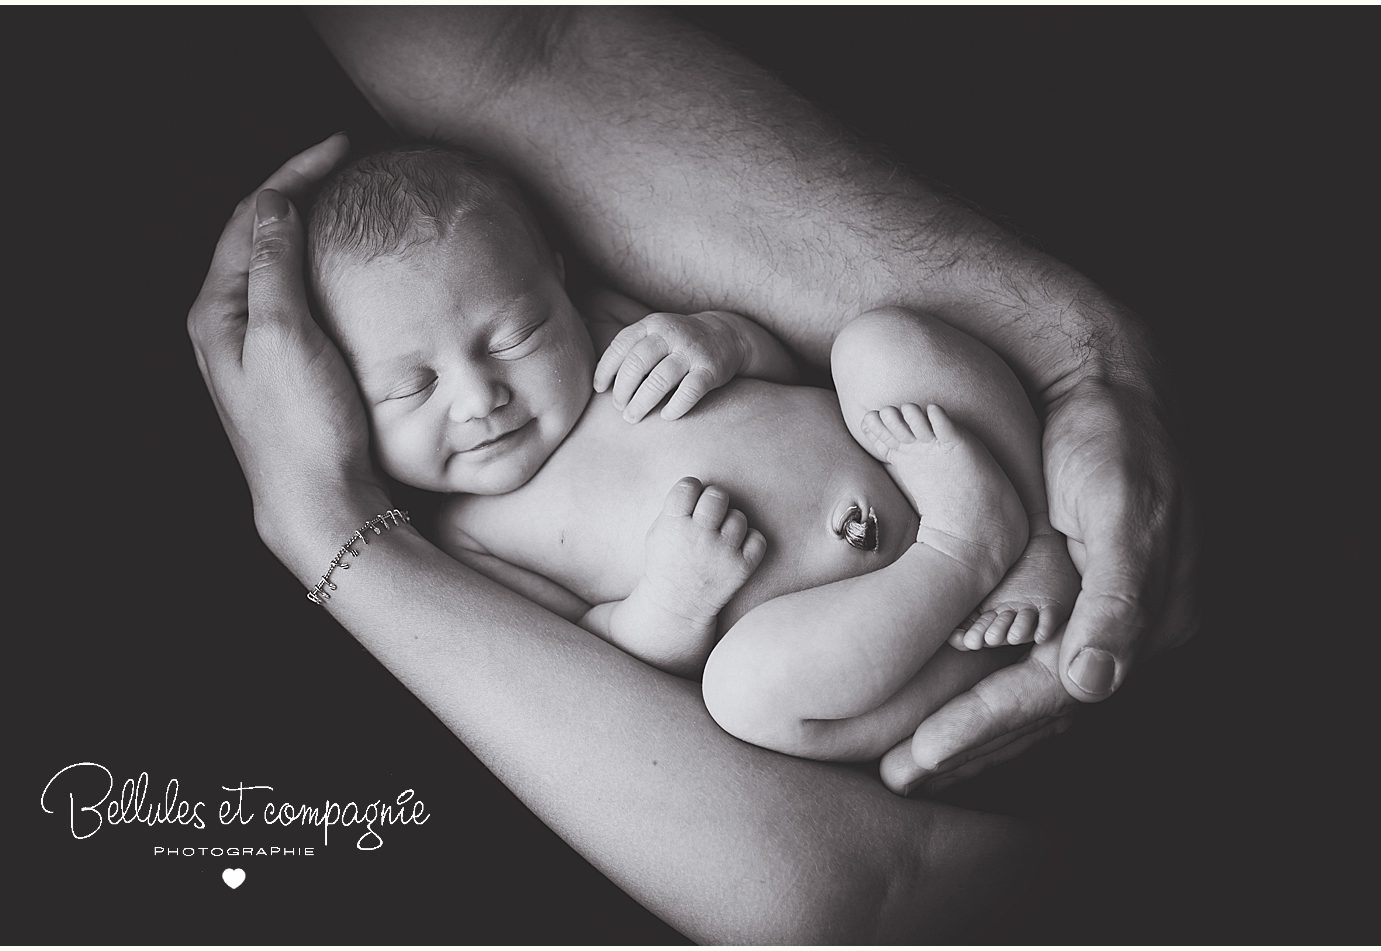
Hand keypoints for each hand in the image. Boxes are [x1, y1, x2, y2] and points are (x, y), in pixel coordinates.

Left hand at [186, 134, 389, 569]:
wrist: (319, 501)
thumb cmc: (302, 426)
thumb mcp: (284, 335)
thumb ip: (274, 267)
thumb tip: (275, 205)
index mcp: (218, 311)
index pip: (252, 217)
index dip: (293, 175)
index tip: (340, 148)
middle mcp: (229, 324)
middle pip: (258, 235)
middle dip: (299, 193)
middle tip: (346, 165)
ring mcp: (256, 346)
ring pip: (278, 265)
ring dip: (308, 228)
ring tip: (347, 204)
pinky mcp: (286, 366)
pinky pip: (295, 296)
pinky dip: (318, 267)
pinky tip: (347, 268)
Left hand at [593, 311, 745, 421]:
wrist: (726, 336)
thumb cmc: (678, 343)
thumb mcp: (654, 333)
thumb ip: (629, 346)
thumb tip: (593, 374)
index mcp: (652, 325)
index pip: (621, 346)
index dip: (605, 370)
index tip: (600, 390)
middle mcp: (671, 334)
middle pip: (638, 363)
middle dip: (623, 389)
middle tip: (619, 407)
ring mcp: (692, 351)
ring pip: (660, 379)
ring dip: (642, 402)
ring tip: (632, 417)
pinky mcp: (711, 369)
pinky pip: (690, 390)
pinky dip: (676, 406)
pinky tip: (666, 416)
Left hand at [884, 375, 1198, 792]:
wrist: (1113, 385)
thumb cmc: (1114, 439)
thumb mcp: (1122, 506)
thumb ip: (1115, 596)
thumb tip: (1095, 684)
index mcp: (1150, 618)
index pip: (1054, 695)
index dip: (986, 725)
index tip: (922, 752)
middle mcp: (1129, 632)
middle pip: (1041, 710)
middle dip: (971, 743)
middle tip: (899, 774)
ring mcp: (1103, 621)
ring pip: (1033, 698)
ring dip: (975, 731)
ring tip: (911, 764)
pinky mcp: (1073, 601)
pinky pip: (1026, 664)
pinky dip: (987, 693)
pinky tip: (945, 712)